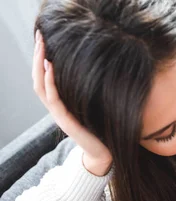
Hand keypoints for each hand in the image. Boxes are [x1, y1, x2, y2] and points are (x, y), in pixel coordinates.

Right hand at [33, 30, 112, 175]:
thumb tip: (94, 71)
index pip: (43, 77)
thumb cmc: (101, 129)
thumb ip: (86, 92)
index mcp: (59, 104)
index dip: (41, 59)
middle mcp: (55, 108)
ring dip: (39, 65)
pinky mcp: (65, 121)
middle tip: (39, 36)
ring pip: (40, 87)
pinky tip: (50, 68)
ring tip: (41, 48)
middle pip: (37, 78)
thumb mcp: (91, 106)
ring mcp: (58, 115)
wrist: (103, 153)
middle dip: (37, 57)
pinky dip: (50, 82)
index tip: (44, 40)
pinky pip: (53, 99)